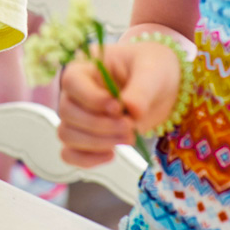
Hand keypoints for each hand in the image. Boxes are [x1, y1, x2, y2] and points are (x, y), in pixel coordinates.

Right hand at [57, 40, 181, 166]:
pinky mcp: (85, 138)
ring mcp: (77, 117)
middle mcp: (74, 94)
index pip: (71, 83)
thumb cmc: (152, 69)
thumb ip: (141, 90)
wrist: (162, 87)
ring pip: (67, 135)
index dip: (92, 99)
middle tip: (131, 127)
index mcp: (84, 69)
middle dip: (100, 125)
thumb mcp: (152, 72)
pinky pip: (70, 154)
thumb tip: (131, 111)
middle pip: (67, 113)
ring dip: (96, 143)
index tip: (118, 107)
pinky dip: (87, 160)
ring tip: (129, 139)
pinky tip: (112, 154)